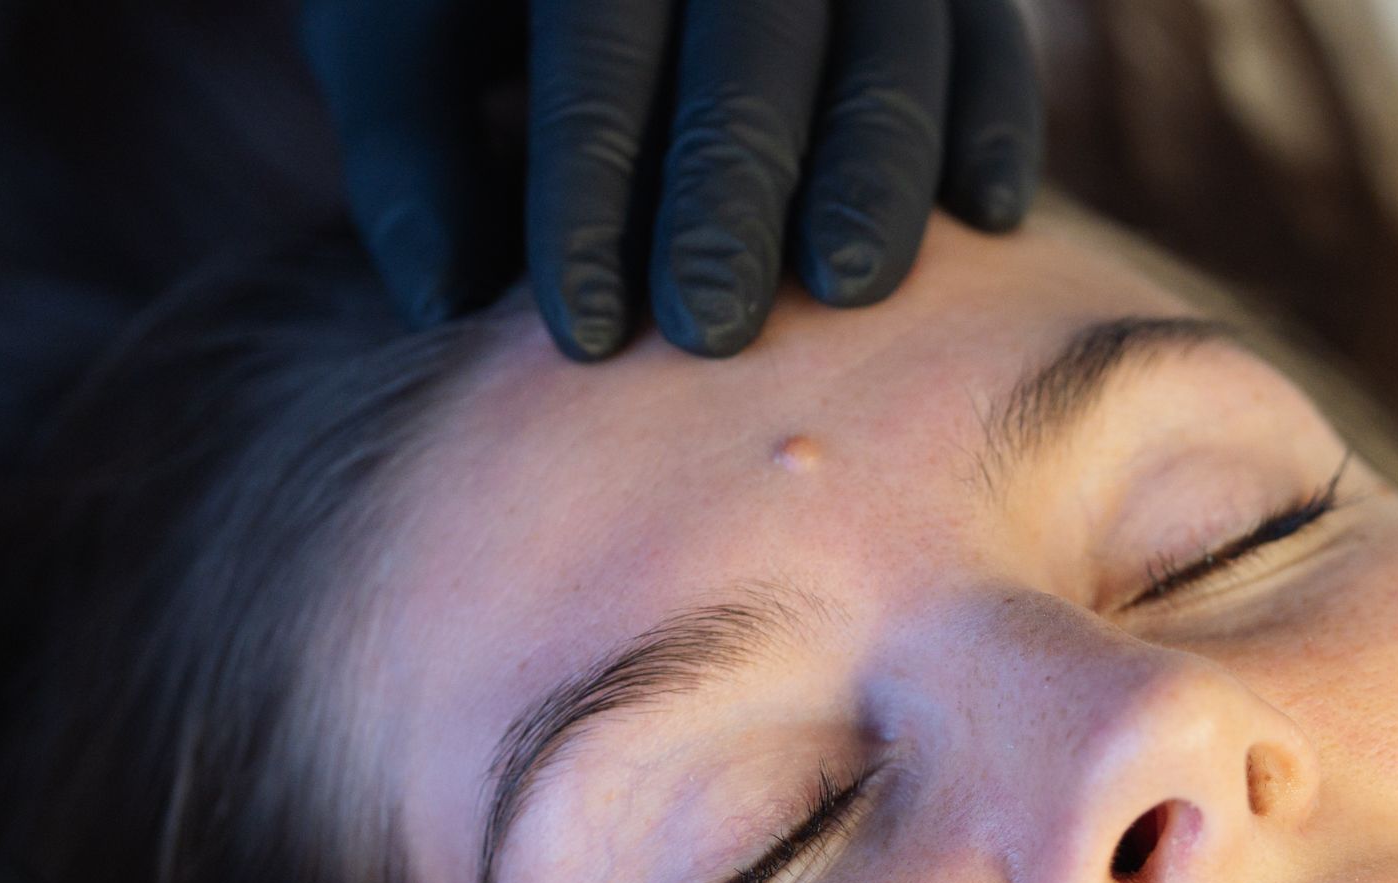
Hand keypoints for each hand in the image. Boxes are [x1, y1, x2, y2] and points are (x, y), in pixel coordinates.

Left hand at [300, 0, 1044, 358]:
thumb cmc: (486, 6)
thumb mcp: (402, 27)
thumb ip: (413, 141)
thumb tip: (442, 294)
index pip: (595, 51)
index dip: (588, 193)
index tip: (586, 333)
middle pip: (746, 52)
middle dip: (732, 196)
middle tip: (713, 330)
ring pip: (887, 48)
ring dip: (874, 170)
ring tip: (847, 285)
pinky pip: (989, 41)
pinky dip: (995, 119)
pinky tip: (985, 216)